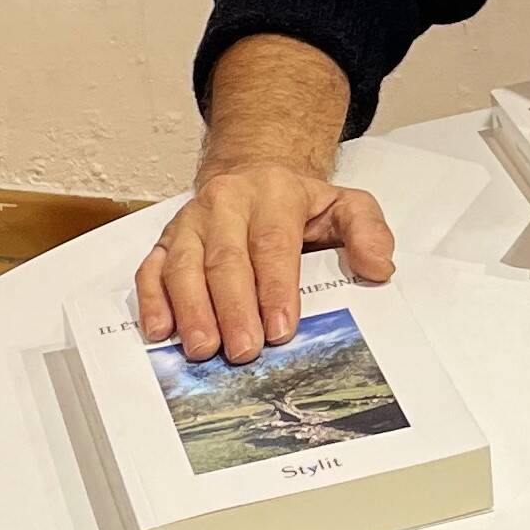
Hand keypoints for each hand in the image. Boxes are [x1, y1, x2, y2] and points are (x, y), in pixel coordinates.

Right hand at [134, 164, 395, 364]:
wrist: (255, 178)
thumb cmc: (301, 206)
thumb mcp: (346, 206)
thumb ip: (368, 232)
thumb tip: (379, 267)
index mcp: (273, 194)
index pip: (273, 245)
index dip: (275, 289)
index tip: (282, 329)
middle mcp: (225, 204)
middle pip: (226, 260)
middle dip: (234, 309)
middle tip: (244, 350)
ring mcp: (190, 222)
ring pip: (183, 266)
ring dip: (192, 311)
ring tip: (204, 349)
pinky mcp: (165, 241)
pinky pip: (150, 270)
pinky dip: (153, 301)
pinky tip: (161, 331)